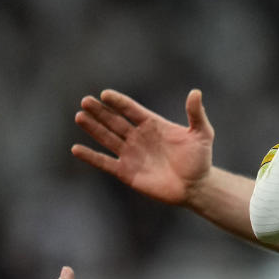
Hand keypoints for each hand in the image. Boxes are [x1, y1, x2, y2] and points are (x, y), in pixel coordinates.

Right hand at [73, 88, 213, 205]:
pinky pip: (104, 163)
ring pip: (107, 138)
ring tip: (79, 116)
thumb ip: (196, 114)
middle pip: (115, 121)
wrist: (196, 187)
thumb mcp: (202, 134)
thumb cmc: (200, 159)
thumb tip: (196, 92)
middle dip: (100, 111)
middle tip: (85, 101)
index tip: (105, 94)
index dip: (119, 102)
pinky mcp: (126, 172)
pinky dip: (91, 157)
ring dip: (93, 128)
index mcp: (153, 124)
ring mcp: (131, 154)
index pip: (132, 110)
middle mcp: (138, 137)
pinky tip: (76, 149)